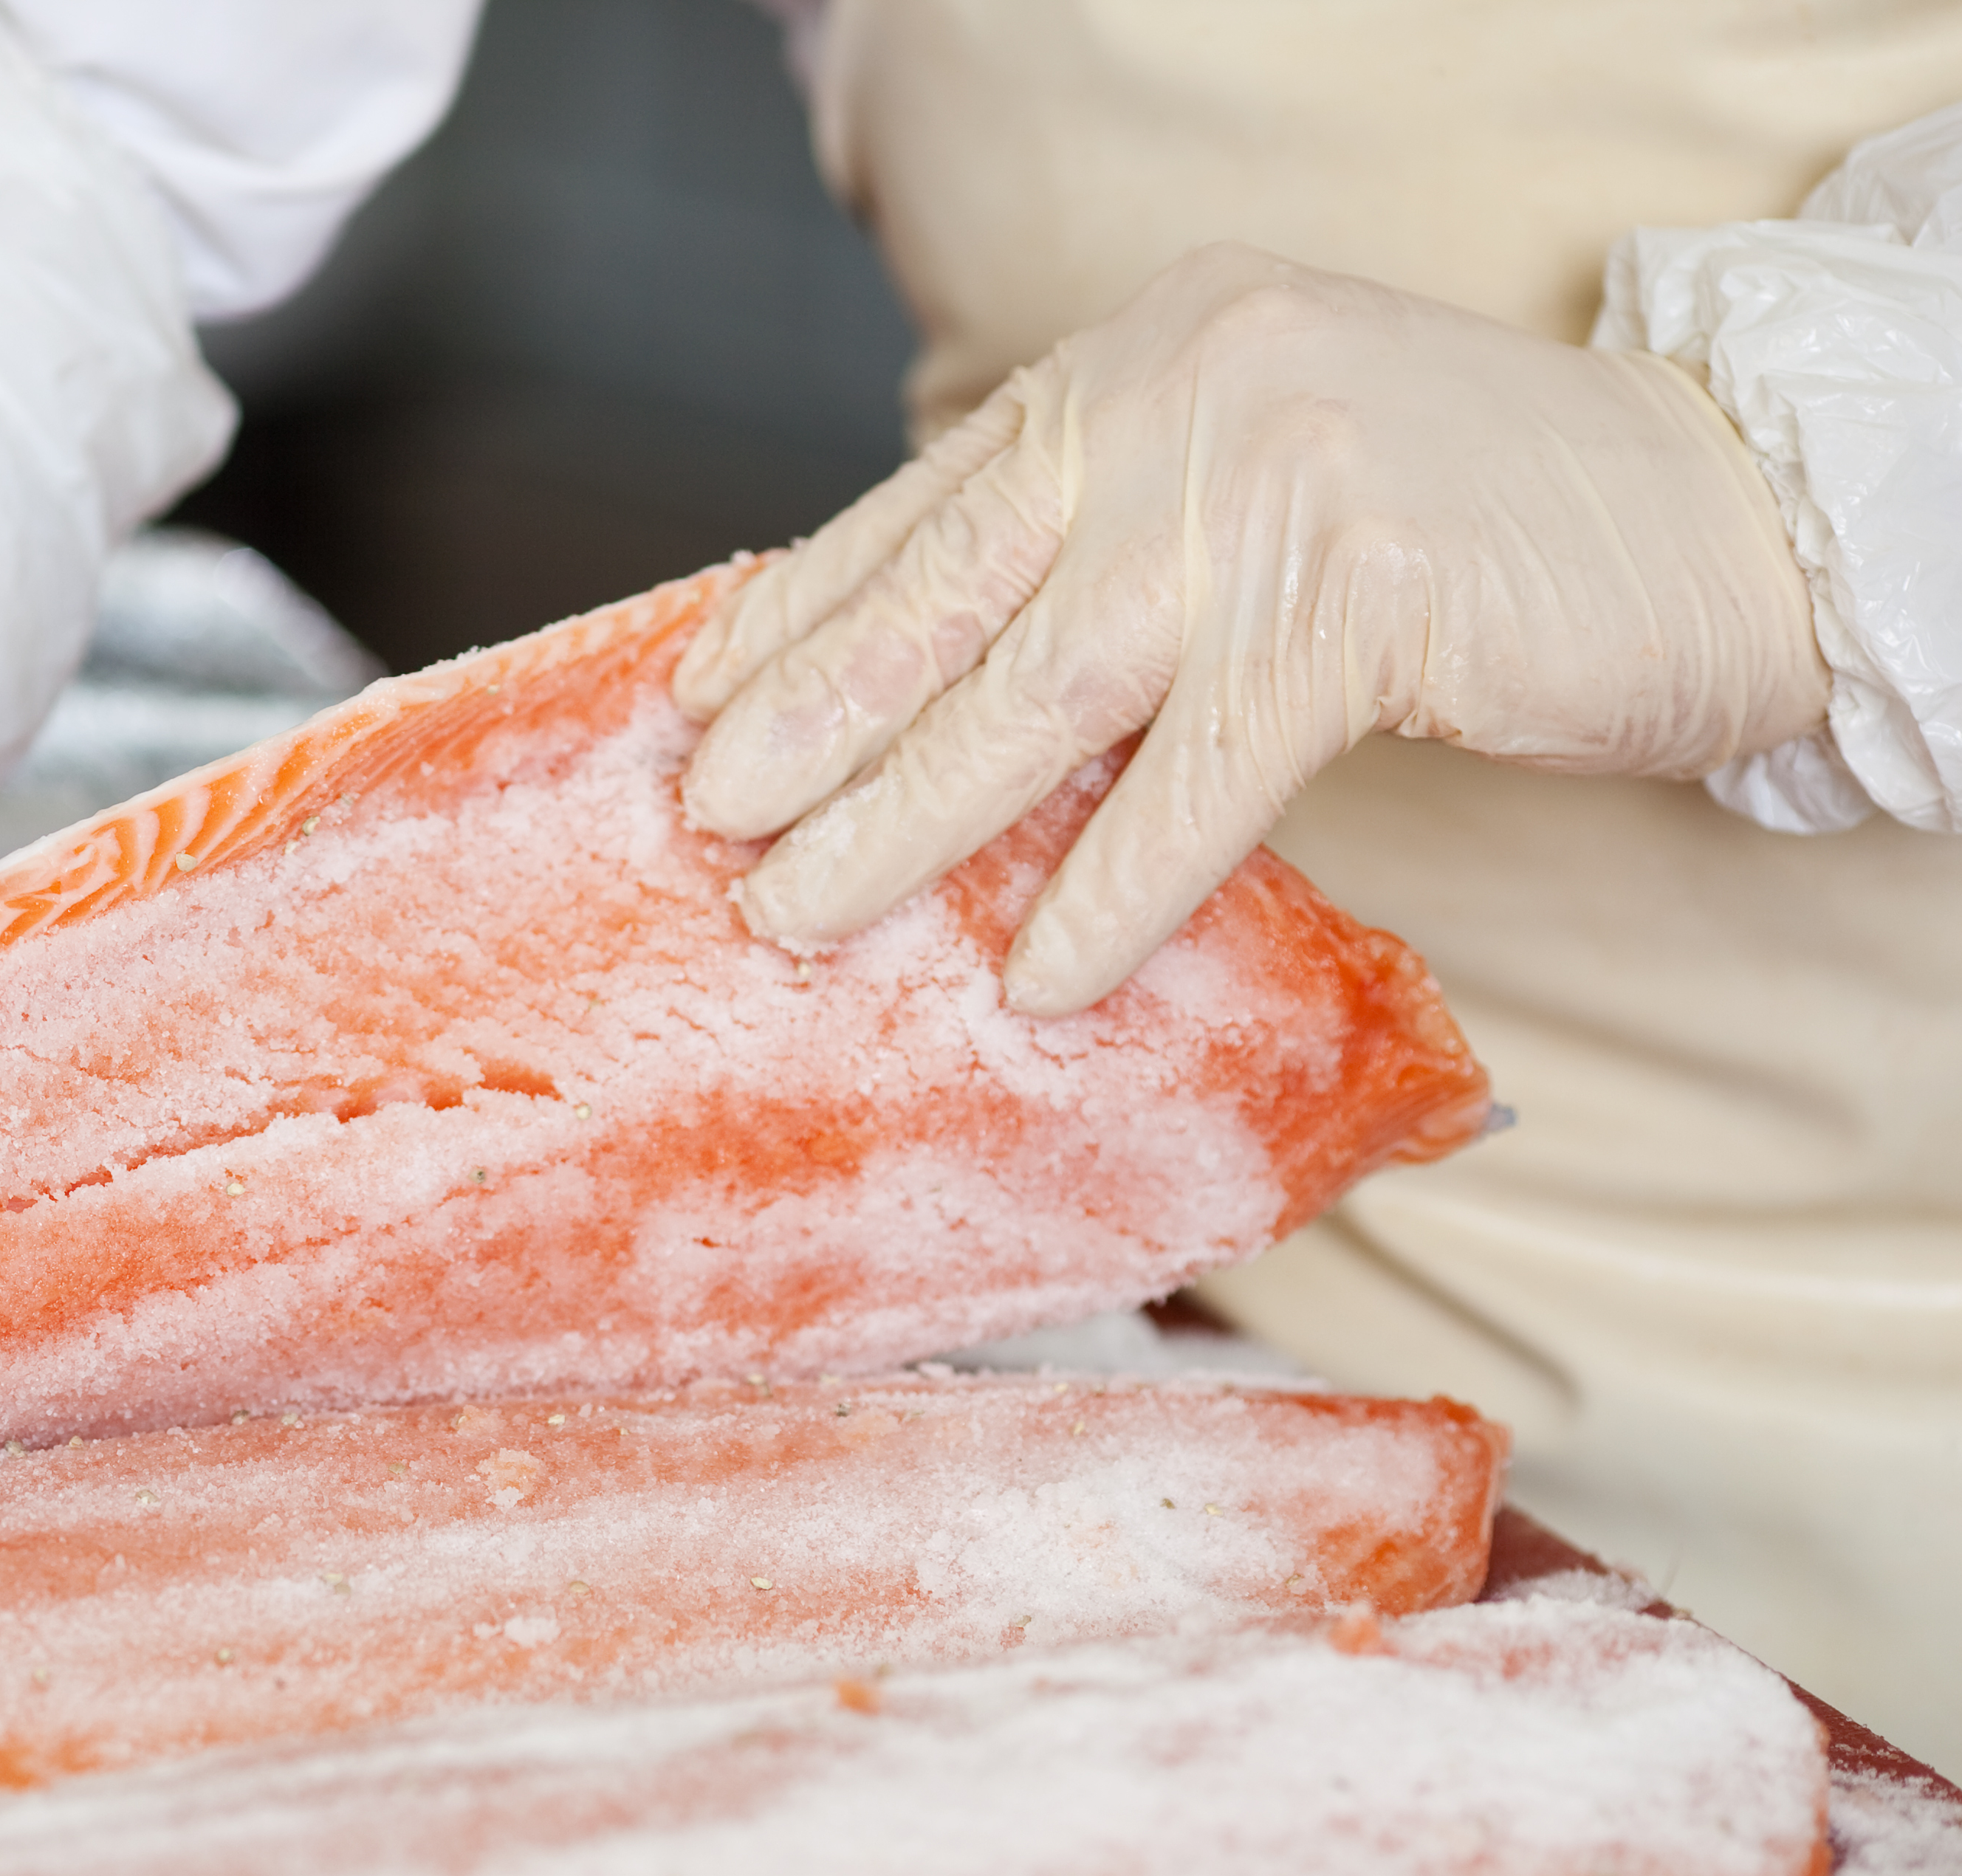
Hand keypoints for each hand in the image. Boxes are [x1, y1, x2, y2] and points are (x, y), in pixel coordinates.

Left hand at [672, 244, 1830, 1012]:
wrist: (1725, 515)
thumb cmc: (1479, 524)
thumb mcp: (1255, 479)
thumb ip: (1106, 540)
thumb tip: (924, 686)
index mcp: (1145, 354)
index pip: (925, 501)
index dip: (798, 609)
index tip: (693, 702)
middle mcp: (1185, 392)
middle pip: (947, 594)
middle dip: (808, 722)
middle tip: (707, 825)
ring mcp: (1270, 487)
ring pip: (1032, 694)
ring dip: (902, 821)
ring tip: (803, 913)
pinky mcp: (1363, 600)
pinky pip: (1192, 782)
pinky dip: (1108, 892)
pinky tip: (1035, 977)